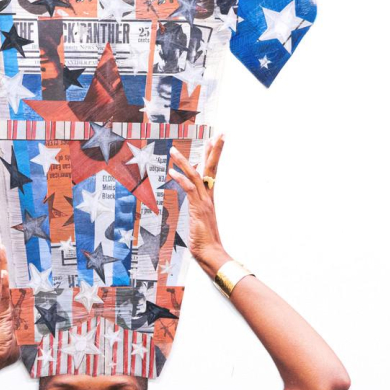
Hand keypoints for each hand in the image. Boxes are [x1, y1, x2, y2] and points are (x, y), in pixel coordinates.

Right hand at [0, 244, 19, 368]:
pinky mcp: (1, 313)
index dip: (2, 270)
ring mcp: (0, 307)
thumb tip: (36, 330)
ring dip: (0, 264)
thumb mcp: (20, 336)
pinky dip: (3, 284)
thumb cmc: (5, 350)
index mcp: (4, 307)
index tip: (2, 257)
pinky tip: (3, 272)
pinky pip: (3, 296)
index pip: (3, 284)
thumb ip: (26, 330)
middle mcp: (0, 304)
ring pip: (0, 281)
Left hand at [168, 137, 229, 277]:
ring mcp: (204, 202)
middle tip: (218, 135)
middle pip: (212, 169)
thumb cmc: (205, 241)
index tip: (214, 141)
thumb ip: (197, 209)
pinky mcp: (198, 209)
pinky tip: (172, 172)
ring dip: (184, 162)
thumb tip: (193, 202)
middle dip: (214, 151)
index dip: (213, 156)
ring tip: (173, 150)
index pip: (213, 172)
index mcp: (210, 198)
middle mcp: (209, 197)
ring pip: (196, 176)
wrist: (212, 254)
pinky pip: (189, 190)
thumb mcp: (199, 220)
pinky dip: (181, 179)